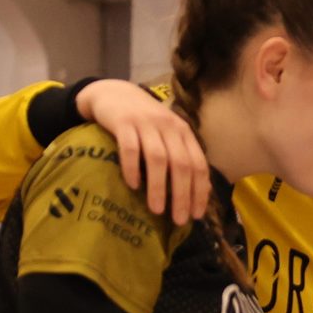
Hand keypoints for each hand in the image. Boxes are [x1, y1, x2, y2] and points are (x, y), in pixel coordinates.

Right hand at [79, 80, 210, 224]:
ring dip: (158, 187)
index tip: (197, 215)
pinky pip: (129, 148)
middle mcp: (169, 126)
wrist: (113, 93)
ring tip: (157, 210)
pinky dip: (132, 168)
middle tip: (179, 220)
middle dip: (182, 195)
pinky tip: (132, 185)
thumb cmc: (144, 123)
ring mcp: (146, 123)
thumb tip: (193, 196)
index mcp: (184, 133)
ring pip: (158, 159)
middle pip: (181, 165)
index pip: (199, 165)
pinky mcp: (123, 122)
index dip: (200, 191)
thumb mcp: (166, 136)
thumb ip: (180, 157)